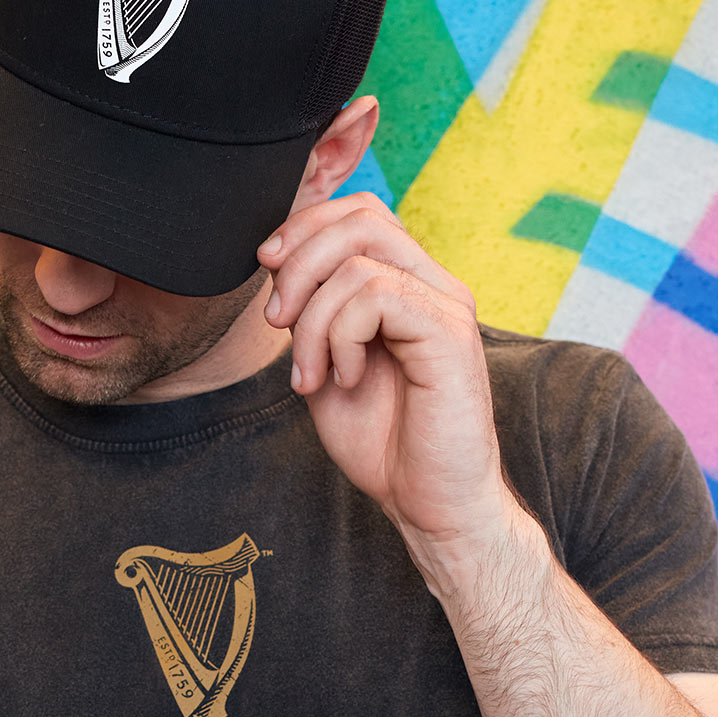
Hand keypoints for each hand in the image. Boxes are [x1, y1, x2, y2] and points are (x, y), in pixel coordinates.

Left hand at [257, 192, 515, 559]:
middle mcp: (433, 284)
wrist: (430, 503)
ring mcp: (446, 305)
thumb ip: (310, 308)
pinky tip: (344, 378)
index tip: (267, 267)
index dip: (305, 226)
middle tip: (276, 321)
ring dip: (311, 322)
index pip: (360, 213)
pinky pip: (374, 297)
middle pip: (360, 219)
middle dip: (298, 262)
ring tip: (311, 374)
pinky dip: (339, 337)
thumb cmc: (381, 438)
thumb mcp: (325, 359)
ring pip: (356, 262)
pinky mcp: (450, 333)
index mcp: (408, 284)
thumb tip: (277, 257)